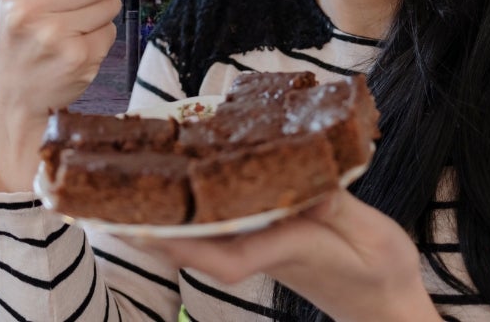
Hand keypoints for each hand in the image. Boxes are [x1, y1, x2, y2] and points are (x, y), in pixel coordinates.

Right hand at [0, 0, 168, 192]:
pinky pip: (110, 33)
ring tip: (68, 30)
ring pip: (111, 5)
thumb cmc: (26, 30)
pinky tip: (74, 49)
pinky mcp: (75, 59)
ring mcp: (53, 35)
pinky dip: (99, 39)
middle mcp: (30, 4)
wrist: (14, 93)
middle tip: (69, 8)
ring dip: (99, 14)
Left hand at [133, 191, 439, 321]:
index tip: (150, 231)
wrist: (387, 306)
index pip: (229, 256)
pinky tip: (167, 191)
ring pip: (201, 236)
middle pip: (198, 245)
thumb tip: (311, 183)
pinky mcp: (263, 240)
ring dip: (162, 218)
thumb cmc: (382, 272)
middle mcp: (262, 250)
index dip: (187, 242)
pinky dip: (188, 211)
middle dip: (153, 229)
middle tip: (102, 212)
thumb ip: (340, 209)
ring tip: (116, 197)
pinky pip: (216, 228)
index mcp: (287, 250)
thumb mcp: (373, 237)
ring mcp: (259, 247)